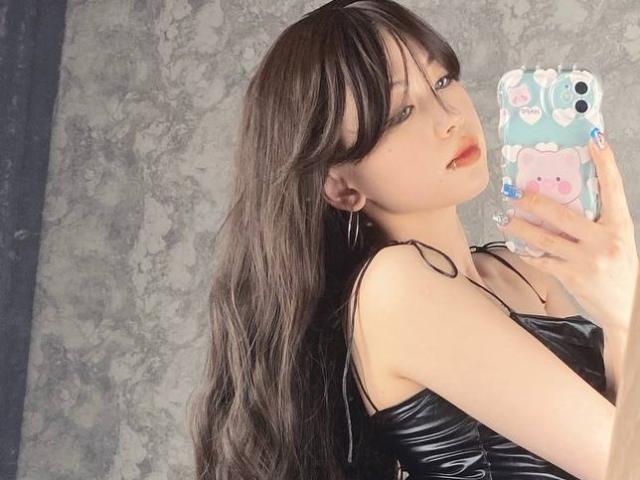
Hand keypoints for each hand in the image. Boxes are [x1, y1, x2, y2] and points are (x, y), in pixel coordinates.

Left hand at [497, 131, 637, 332]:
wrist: (628, 308)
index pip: (613, 187)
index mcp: (619, 225)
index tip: (593, 139)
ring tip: (505, 218)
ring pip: (545, 239)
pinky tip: (516, 246)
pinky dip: (528, 253)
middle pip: (563, 214)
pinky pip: (543, 261)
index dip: (604, 161)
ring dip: (520, 228)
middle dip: (534, 201)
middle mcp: (604, 240)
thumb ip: (597, 221)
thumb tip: (567, 198)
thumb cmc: (620, 268)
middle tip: (514, 192)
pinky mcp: (573, 277)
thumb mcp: (618, 239)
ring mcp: (587, 260)